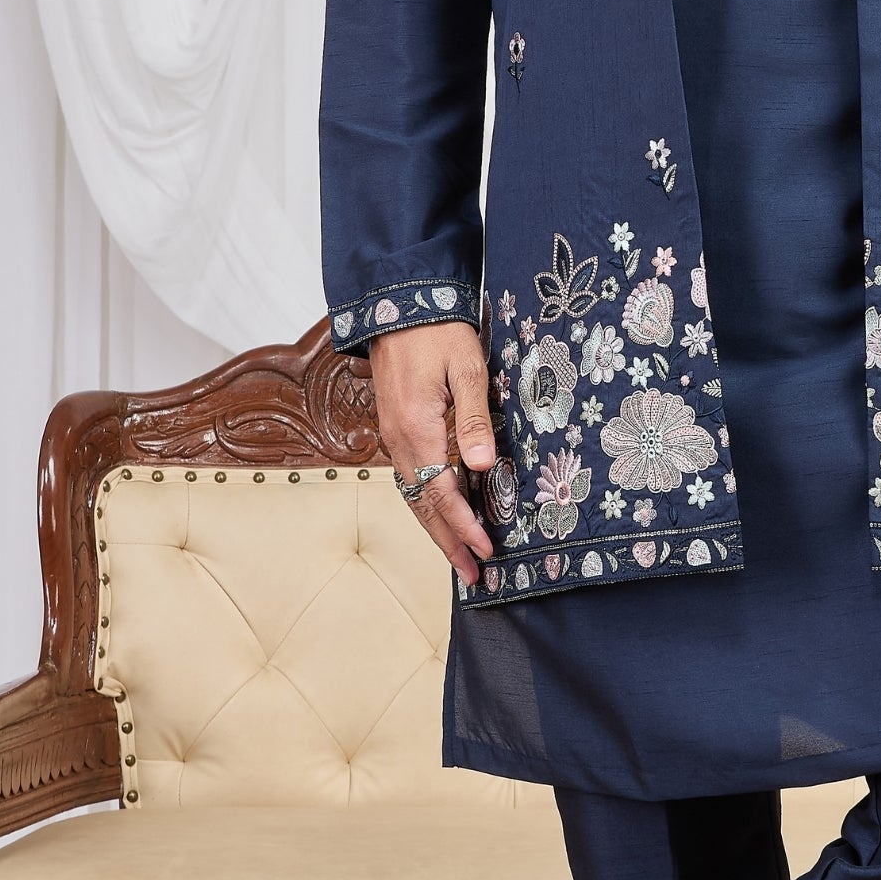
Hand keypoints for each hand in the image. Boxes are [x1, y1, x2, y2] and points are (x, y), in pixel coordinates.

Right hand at [368, 325, 498, 584]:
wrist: (400, 305)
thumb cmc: (439, 333)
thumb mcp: (468, 368)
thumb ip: (475, 419)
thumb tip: (481, 466)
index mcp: (417, 429)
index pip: (442, 493)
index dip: (465, 526)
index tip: (488, 550)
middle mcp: (399, 440)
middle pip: (423, 506)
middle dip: (449, 543)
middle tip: (473, 574)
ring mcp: (393, 436)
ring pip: (414, 496)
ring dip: (437, 529)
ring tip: (460, 557)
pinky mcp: (396, 429)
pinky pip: (411, 479)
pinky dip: (428, 505)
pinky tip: (444, 514)